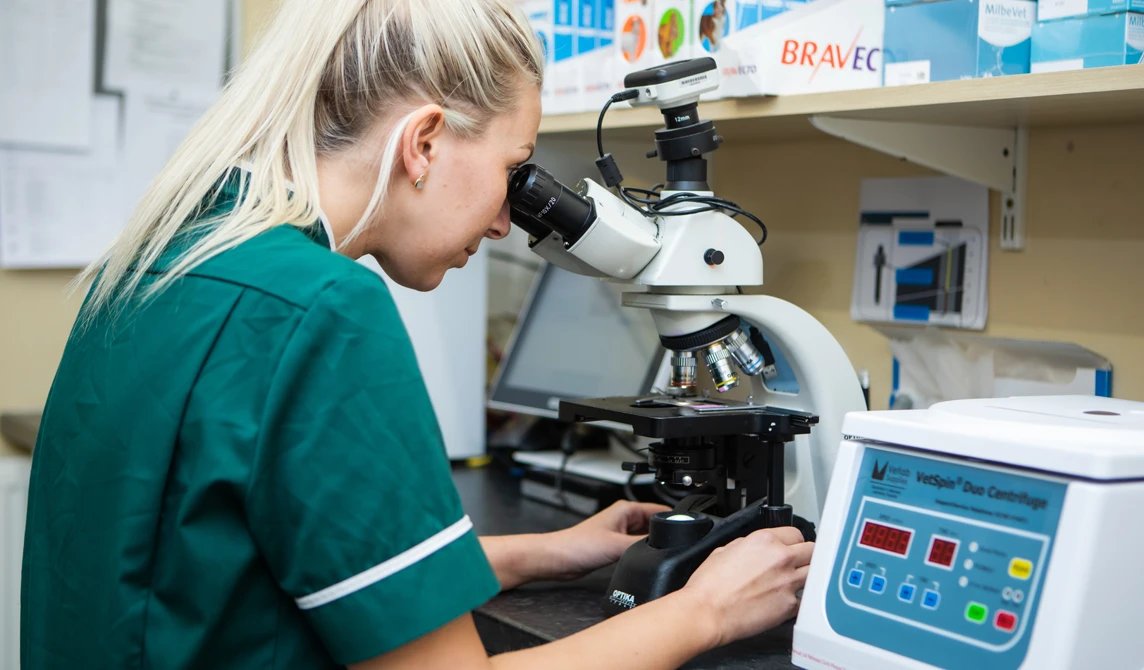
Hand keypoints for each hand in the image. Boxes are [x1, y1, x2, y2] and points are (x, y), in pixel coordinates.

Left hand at [544, 500, 669, 580]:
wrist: (558, 560)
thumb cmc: (578, 546)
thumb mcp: (617, 546)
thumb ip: (643, 546)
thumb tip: (663, 548)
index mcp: (626, 509)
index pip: (659, 509)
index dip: (674, 519)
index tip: (687, 529)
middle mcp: (624, 518)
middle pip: (654, 525)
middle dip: (663, 535)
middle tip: (673, 548)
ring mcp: (620, 532)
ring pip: (646, 538)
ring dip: (651, 546)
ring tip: (656, 556)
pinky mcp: (615, 546)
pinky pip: (636, 548)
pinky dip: (641, 554)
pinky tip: (642, 562)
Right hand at [678, 526, 813, 646]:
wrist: (707, 612)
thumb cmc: (710, 586)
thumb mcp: (725, 550)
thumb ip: (749, 545)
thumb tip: (758, 550)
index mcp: (765, 540)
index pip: (796, 534)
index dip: (792, 543)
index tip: (790, 549)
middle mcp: (780, 558)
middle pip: (813, 551)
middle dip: (806, 557)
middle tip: (798, 564)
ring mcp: (788, 582)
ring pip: (816, 574)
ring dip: (807, 577)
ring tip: (795, 583)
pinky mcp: (789, 606)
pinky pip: (805, 600)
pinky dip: (799, 602)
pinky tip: (785, 602)